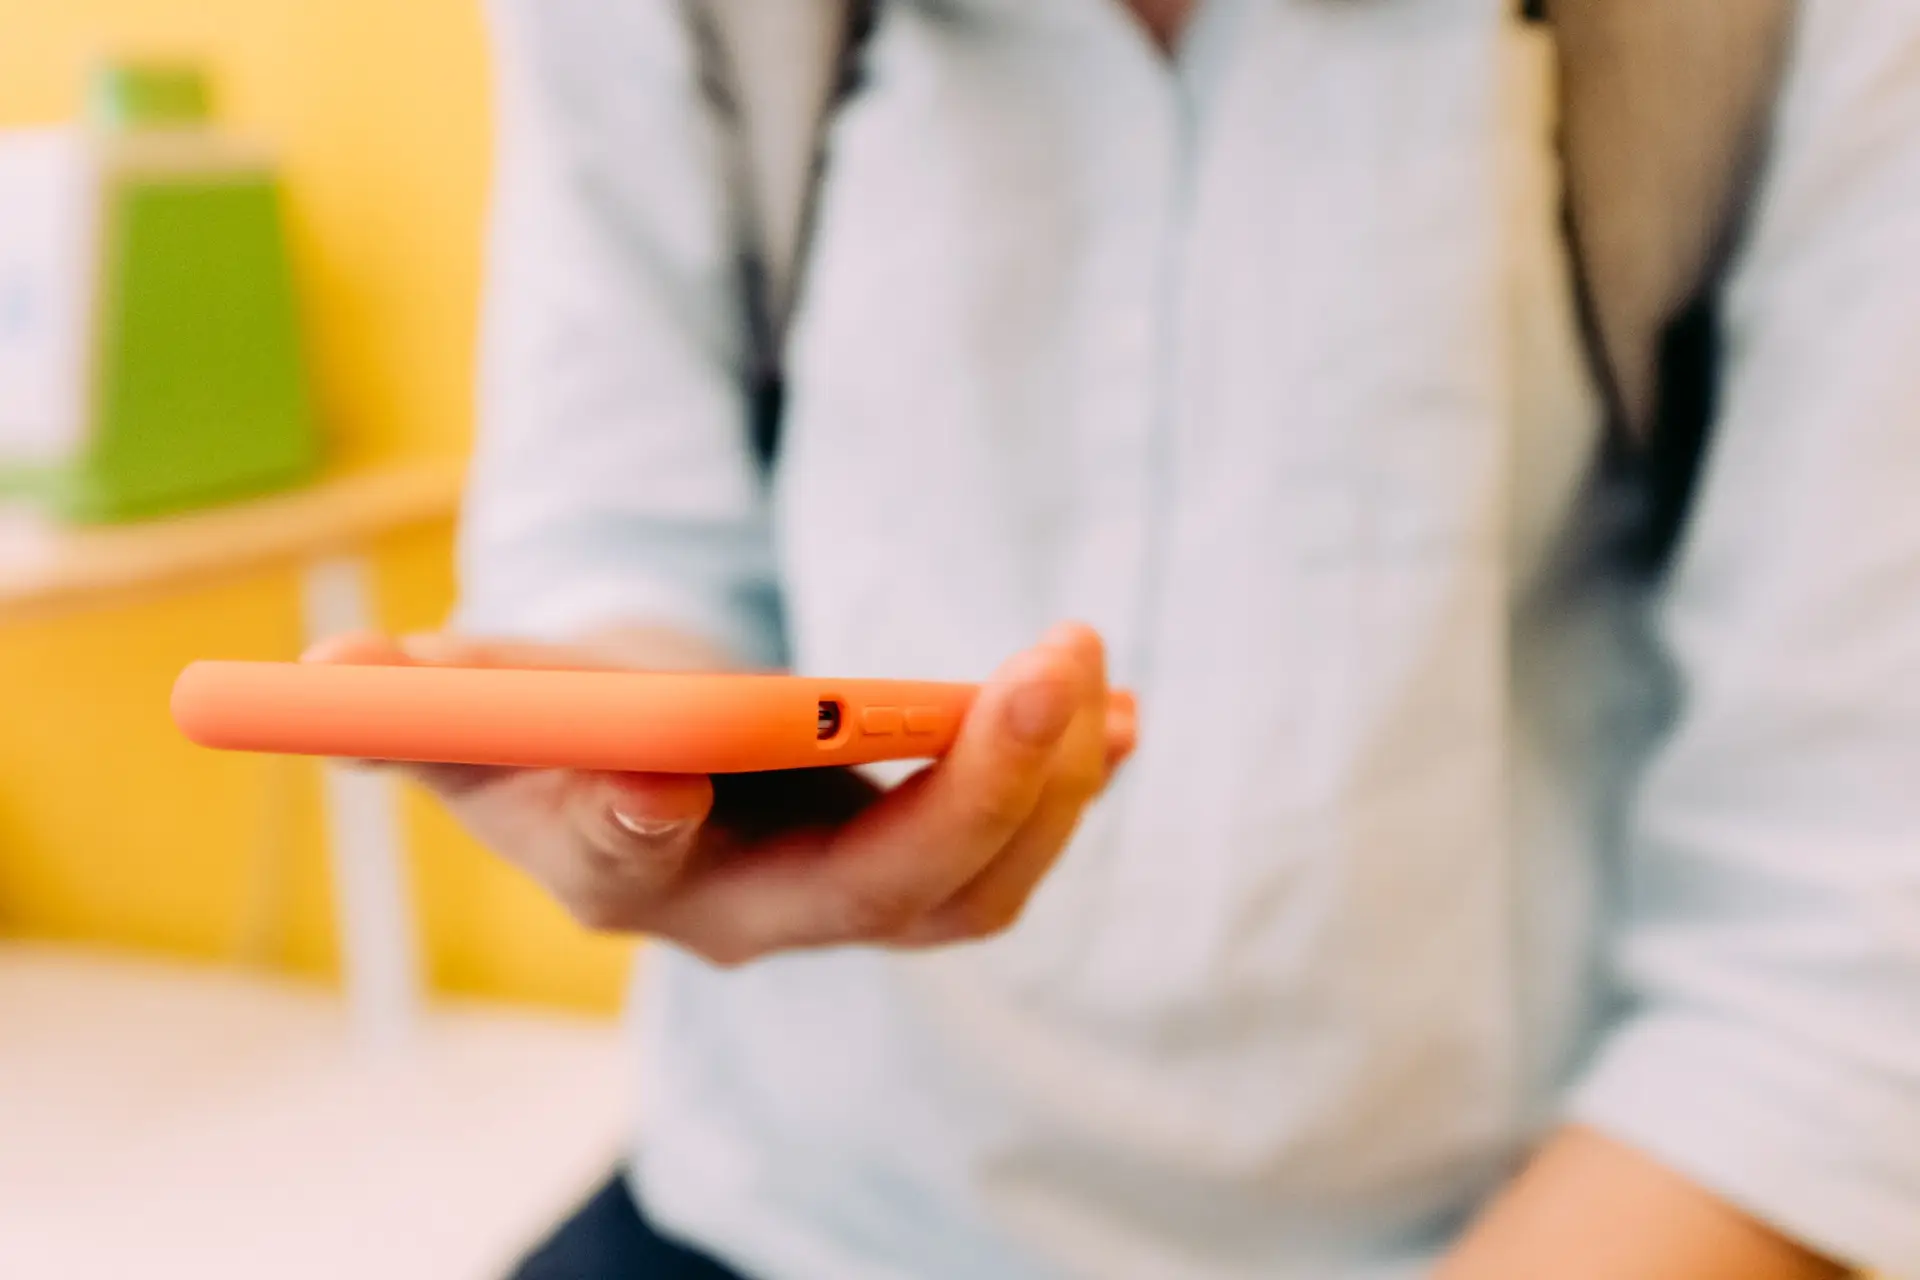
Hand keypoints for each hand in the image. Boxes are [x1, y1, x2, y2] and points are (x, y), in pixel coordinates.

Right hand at [304, 624, 1137, 964]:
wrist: (640, 750)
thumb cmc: (554, 727)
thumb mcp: (476, 704)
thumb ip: (415, 700)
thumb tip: (329, 677)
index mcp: (623, 872)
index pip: (636, 865)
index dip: (643, 820)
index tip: (661, 773)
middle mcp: (748, 912)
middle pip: (871, 891)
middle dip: (971, 787)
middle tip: (1046, 668)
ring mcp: (842, 892)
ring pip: (967, 884)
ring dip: (1043, 783)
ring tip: (1087, 671)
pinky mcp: (909, 852)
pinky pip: (1006, 846)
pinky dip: (1068, 781)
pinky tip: (1120, 715)